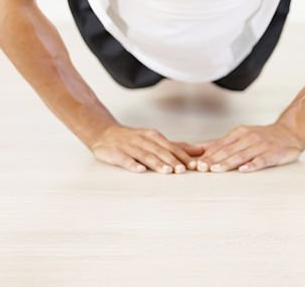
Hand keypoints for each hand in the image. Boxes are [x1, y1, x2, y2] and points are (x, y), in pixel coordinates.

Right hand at [89, 124, 204, 173]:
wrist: (104, 133)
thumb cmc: (134, 139)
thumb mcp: (155, 140)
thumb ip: (176, 146)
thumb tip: (199, 151)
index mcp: (154, 136)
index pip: (171, 147)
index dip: (182, 156)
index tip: (194, 165)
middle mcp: (143, 140)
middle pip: (160, 151)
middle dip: (172, 160)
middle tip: (183, 170)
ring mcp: (129, 146)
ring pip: (145, 155)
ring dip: (156, 163)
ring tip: (167, 171)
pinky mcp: (115, 152)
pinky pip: (124, 159)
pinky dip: (132, 164)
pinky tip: (140, 170)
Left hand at [192, 123, 303, 172]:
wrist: (289, 133)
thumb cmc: (261, 137)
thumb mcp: (240, 136)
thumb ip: (220, 143)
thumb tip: (196, 149)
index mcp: (239, 133)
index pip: (219, 144)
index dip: (206, 154)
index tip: (194, 163)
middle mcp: (249, 137)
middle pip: (228, 150)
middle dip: (213, 159)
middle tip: (200, 168)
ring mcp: (261, 145)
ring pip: (241, 155)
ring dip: (227, 163)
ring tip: (215, 170)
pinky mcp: (272, 153)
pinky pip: (261, 160)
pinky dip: (252, 165)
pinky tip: (244, 170)